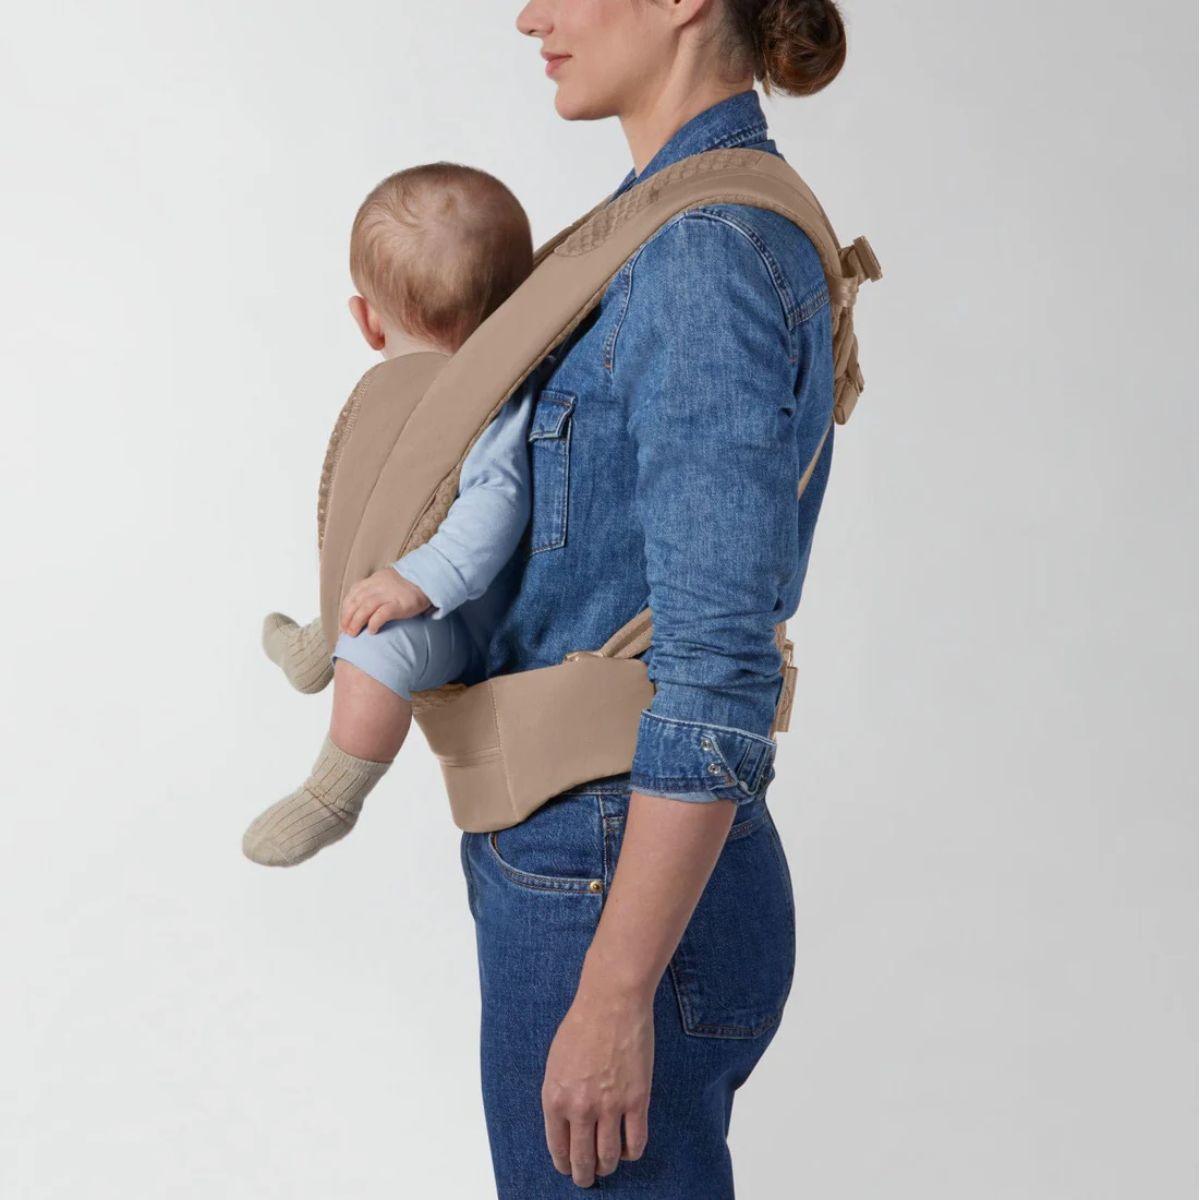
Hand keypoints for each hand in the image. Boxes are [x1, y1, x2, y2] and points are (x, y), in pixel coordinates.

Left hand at [339, 568, 431, 635]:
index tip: (343, 622)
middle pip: (356, 602)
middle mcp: (378, 586)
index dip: (345, 609)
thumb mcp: (387, 582)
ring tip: (353, 634)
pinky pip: (382, 614)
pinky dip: (374, 623)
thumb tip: (362, 606)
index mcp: (374, 580)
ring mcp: (389, 594)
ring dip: (356, 622)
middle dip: (348, 618)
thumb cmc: (408, 585)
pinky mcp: (399, 604)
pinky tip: (372, 631)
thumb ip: (374, 590)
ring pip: (365, 608)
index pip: (353, 594)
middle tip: (346, 631)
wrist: (429, 580)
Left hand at [541, 986, 653, 1186]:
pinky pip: (635, 1143)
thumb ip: (559, 1094)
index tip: (569, 1168)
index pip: (558, 1148)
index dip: (564, 1164)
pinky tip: (628, 1147)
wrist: (612, 1002)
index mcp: (554, 1098)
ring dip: (607, 1166)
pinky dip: (631, 1152)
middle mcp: (580, 1108)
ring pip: (608, 1157)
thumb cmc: (582, 1024)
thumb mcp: (555, 1062)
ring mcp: (609, 1106)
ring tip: (608, 1164)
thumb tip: (565, 1123)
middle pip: (582, 1160)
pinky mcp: (637, 1100)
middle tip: (587, 1178)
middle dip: (584, 1175)